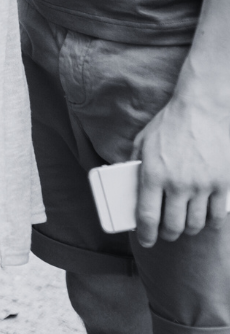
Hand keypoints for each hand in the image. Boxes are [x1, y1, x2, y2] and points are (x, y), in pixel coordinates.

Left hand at [131, 89, 229, 244]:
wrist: (203, 109)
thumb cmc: (170, 124)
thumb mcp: (143, 142)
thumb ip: (136, 165)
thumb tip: (129, 186)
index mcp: (153, 173)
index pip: (148, 216)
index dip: (146, 234)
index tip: (145, 240)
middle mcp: (178, 183)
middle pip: (173, 226)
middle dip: (167, 234)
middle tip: (165, 233)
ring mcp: (202, 186)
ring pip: (196, 225)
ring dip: (188, 229)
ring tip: (183, 225)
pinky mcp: (223, 185)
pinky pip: (216, 216)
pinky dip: (209, 222)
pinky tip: (204, 219)